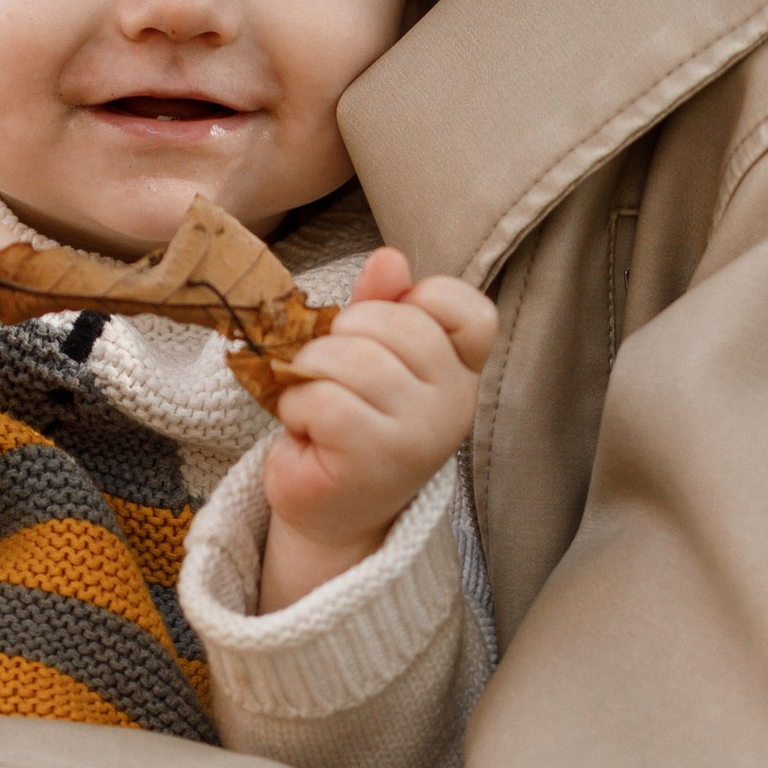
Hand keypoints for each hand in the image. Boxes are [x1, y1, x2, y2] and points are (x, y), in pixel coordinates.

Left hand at [260, 249, 496, 608]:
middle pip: (399, 323)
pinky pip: (324, 399)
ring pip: (355, 359)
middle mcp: (454, 403)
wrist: (331, 510)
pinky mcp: (375, 459)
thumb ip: (382, 305)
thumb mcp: (369, 354)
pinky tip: (305, 429)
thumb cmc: (349, 423)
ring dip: (312, 371)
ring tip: (314, 401)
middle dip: (344, 334)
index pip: (470, 312)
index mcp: (461, 371)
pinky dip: (297, 406)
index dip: (421, 301)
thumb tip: (390, 257)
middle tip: (329, 370)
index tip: (385, 330)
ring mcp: (420, 434)